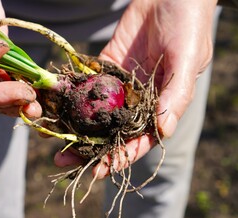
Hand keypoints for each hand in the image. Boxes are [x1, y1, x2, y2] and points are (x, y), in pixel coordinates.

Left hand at [54, 0, 217, 177]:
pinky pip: (86, 83)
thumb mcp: (188, 61)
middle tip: (62, 159)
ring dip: (73, 125)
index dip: (119, 157)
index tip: (97, 171)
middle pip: (110, 131)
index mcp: (159, 106)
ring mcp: (120, 85)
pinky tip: (53, 103)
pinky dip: (70, 93)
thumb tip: (162, 131)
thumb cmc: (188, 26)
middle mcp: (137, 100)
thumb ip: (175, 97)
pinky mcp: (106, 66)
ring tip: (50, 135)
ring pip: (94, 111)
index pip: (138, 140)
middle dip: (87, 147)